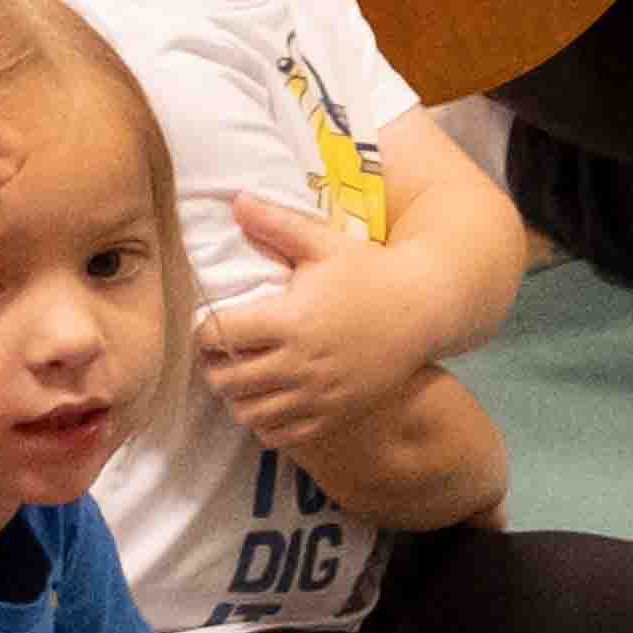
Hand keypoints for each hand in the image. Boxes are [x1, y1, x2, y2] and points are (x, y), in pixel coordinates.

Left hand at [199, 194, 455, 452]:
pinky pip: (280, 433)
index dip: (205, 330)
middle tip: (224, 352)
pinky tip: (271, 400)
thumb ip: (276, 224)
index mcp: (289, 320)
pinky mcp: (334, 413)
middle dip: (216, 365)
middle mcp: (299, 363)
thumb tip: (234, 200)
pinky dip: (265, 422)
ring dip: (237, 396)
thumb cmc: (373, 271)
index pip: (216, 335)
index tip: (214, 323)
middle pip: (226, 379)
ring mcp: (318, 393)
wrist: (427, 308)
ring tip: (244, 378)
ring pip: (248, 411)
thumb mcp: (326, 243)